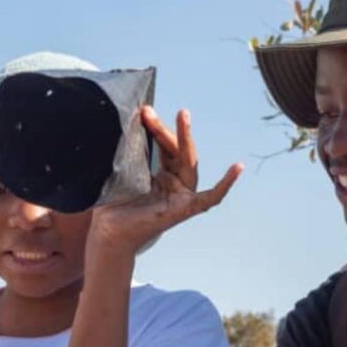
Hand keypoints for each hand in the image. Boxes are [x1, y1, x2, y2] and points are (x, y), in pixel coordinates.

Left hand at [87, 106, 242, 256]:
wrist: (108, 234)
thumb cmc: (112, 206)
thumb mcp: (121, 171)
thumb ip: (128, 149)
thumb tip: (129, 119)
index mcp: (160, 175)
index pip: (164, 146)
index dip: (156, 128)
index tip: (142, 112)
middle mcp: (173, 184)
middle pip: (177, 150)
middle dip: (165, 130)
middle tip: (148, 112)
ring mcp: (181, 196)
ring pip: (189, 163)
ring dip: (185, 138)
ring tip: (182, 116)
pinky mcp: (185, 210)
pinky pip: (210, 198)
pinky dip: (225, 184)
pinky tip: (238, 167)